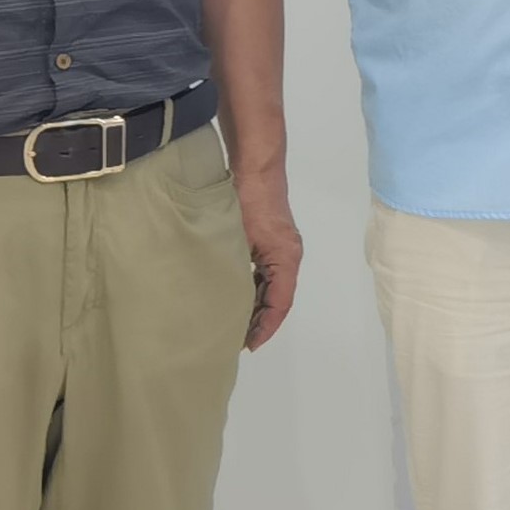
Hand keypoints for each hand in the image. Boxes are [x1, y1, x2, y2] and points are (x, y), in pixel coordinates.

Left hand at [236, 166, 304, 350]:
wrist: (256, 164)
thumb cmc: (247, 200)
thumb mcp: (238, 238)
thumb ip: (235, 269)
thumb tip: (219, 300)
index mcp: (286, 258)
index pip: (280, 303)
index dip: (266, 327)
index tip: (249, 344)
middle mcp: (289, 255)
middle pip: (278, 298)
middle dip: (261, 321)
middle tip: (236, 341)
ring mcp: (281, 247)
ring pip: (272, 285)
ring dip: (257, 306)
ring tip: (234, 324)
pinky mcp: (271, 239)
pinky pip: (266, 272)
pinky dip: (254, 288)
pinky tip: (234, 295)